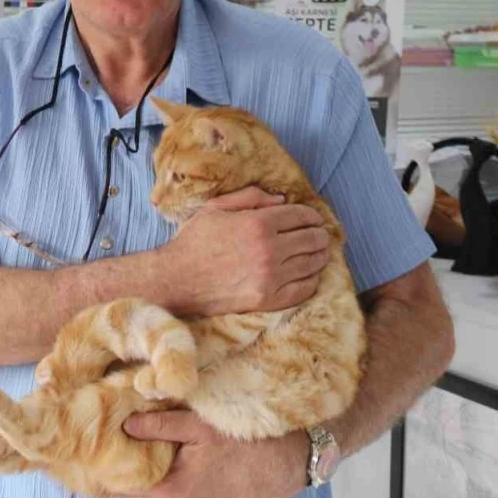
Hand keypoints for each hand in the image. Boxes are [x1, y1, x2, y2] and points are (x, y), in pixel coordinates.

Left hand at [123, 411, 308, 497]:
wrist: (293, 461)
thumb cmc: (247, 440)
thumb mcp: (198, 424)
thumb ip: (158, 426)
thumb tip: (126, 425)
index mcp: (173, 494)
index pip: (124, 493)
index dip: (115, 472)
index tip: (114, 454)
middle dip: (134, 486)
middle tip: (140, 456)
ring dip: (157, 494)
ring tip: (167, 462)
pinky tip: (190, 473)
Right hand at [159, 186, 329, 316]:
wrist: (177, 280)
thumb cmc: (195, 240)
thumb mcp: (216, 207)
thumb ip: (250, 197)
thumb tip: (282, 199)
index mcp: (259, 223)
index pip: (302, 216)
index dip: (312, 215)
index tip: (313, 218)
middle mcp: (270, 250)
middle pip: (312, 239)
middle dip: (320, 235)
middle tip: (319, 235)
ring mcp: (271, 277)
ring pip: (313, 263)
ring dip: (320, 256)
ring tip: (319, 253)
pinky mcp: (268, 299)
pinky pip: (304, 289)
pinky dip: (312, 280)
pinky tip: (309, 274)